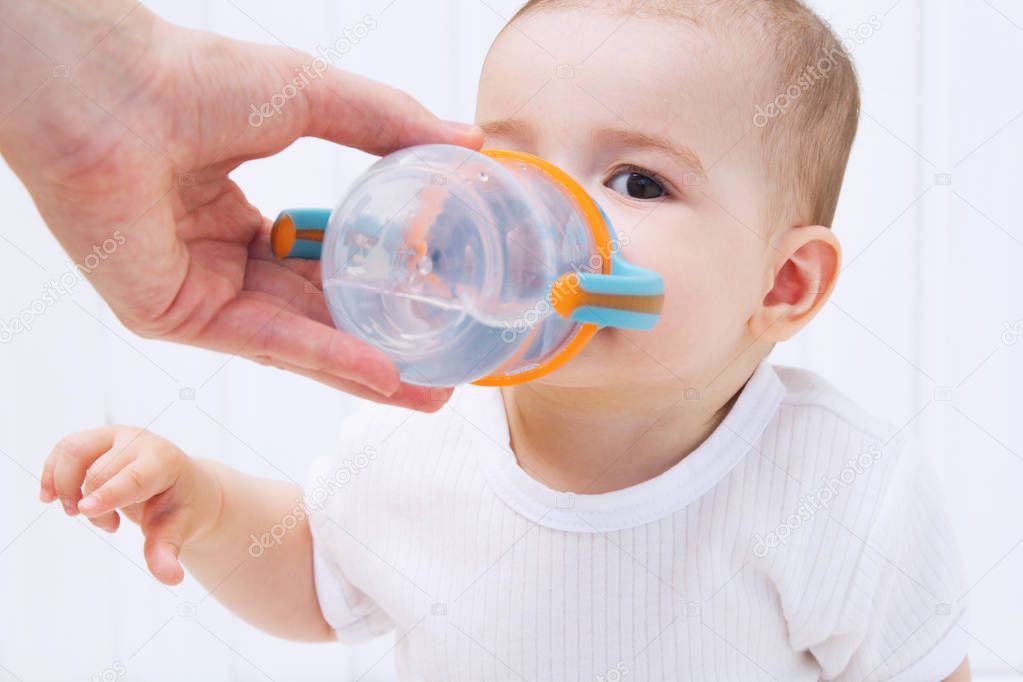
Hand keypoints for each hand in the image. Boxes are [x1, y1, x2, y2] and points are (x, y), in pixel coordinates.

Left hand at [0, 1, 477, 409]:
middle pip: (314, 317)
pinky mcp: (176, 316)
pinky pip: (265, 341)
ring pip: (297, 338)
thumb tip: (471, 141)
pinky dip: (326, 357)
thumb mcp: (315, 100)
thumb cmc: (194, 78)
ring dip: (365, 370)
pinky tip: (383, 374)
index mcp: (239, 217)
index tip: (434, 306)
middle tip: (443, 374)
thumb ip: (390, 125)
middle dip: (380, 348)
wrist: (112, 88)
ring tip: (430, 393)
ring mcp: (198, 292)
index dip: (377, 291)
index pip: (320, 269)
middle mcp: (218, 261)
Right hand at [40, 425, 220, 585]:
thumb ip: (166, 552)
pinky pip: (65, 449)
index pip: (134, 477)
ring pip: (74, 452)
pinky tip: (50, 497)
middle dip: (93, 507)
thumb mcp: (177, 531)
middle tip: (110, 525)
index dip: (109, 494)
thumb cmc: (179, 509)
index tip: (83, 510)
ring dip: (66, 487)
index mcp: (165, 462)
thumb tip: (171, 579)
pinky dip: (52, 473)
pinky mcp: (98, 439)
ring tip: (77, 512)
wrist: (182, 486)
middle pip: (99, 473)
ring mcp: (118, 436)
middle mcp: (141, 442)